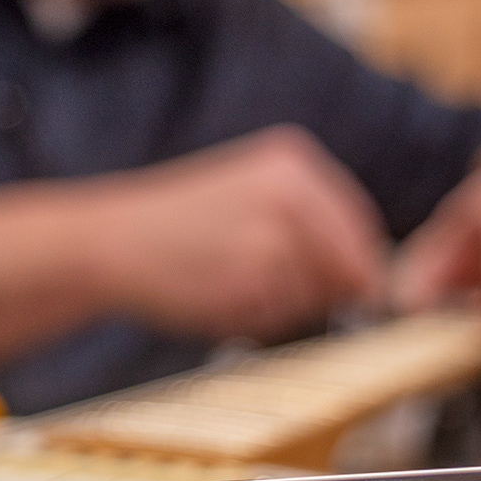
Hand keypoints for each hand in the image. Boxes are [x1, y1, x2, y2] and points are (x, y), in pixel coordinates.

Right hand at [87, 125, 388, 339]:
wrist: (111, 238)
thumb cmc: (180, 224)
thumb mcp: (250, 194)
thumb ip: (309, 224)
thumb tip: (369, 277)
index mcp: (291, 162)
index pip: (358, 224)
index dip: (359, 265)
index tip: (353, 290)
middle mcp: (289, 190)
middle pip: (348, 264)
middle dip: (327, 291)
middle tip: (274, 293)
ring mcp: (271, 233)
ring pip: (315, 294)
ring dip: (286, 306)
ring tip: (232, 285)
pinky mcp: (249, 276)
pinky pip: (280, 315)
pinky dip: (256, 318)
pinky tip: (217, 296)